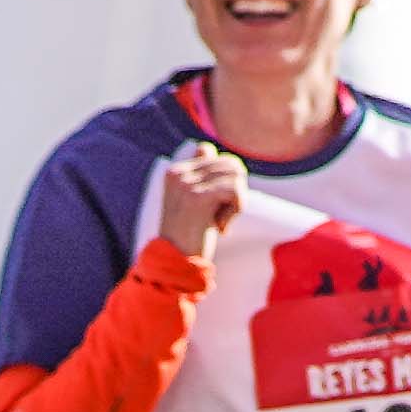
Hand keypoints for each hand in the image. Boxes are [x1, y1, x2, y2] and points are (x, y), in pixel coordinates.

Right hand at [150, 145, 246, 263]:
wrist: (175, 263)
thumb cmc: (189, 237)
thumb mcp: (192, 201)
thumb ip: (199, 175)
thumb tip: (206, 147)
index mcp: (174, 171)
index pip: (212, 153)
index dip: (224, 178)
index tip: (213, 204)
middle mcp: (178, 172)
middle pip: (230, 164)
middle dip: (234, 191)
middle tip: (221, 216)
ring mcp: (186, 184)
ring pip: (236, 175)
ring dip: (236, 202)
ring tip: (219, 222)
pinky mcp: (198, 197)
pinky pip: (235, 191)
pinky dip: (236, 211)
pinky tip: (221, 228)